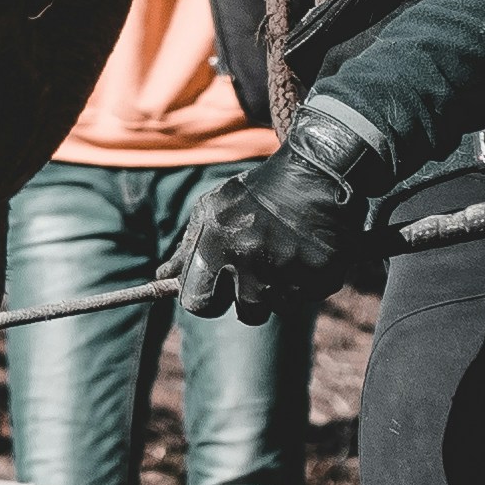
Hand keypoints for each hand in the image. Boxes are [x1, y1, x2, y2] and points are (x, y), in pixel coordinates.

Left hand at [180, 99, 392, 319]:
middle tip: (257, 272)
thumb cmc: (256, 193)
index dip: (206, 298)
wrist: (315, 171)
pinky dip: (307, 280)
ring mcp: (290, 272)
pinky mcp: (322, 275)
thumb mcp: (214, 209)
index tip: (215, 290)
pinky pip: (310, 296)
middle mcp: (253, 263)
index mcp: (219, 245)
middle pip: (246, 314)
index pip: (198, 303)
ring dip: (280, 289)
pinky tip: (305, 251)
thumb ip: (187, 247)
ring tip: (283, 253)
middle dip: (249, 299)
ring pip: (280, 307)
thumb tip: (162, 278)